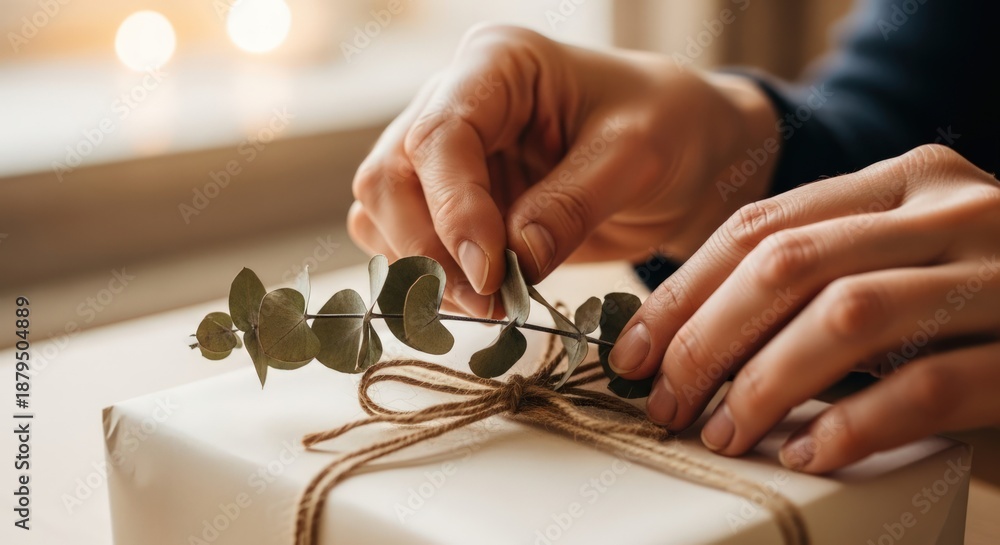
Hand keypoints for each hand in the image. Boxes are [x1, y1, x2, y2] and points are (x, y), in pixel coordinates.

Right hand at [347, 24, 778, 316]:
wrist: (683, 153)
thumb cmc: (669, 128)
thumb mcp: (636, 157)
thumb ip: (571, 206)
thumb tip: (513, 264)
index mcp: (497, 64)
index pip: (440, 135)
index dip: (454, 210)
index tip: (491, 274)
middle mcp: (456, 100)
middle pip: (390, 176)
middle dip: (428, 249)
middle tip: (485, 304)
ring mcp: (448, 154)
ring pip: (383, 212)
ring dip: (422, 269)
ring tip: (486, 305)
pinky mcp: (451, 200)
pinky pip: (402, 239)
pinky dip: (427, 276)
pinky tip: (475, 296)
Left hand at [611, 144, 999, 471]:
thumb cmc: (974, 305)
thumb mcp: (895, 262)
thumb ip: (816, 273)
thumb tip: (685, 333)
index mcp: (902, 181)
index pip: (761, 225)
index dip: (685, 291)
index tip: (635, 348)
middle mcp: (952, 209)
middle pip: (787, 265)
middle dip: (706, 339)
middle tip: (666, 399)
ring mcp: (999, 273)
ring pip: (845, 317)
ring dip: (763, 384)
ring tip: (724, 432)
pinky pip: (926, 386)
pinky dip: (851, 424)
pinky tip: (807, 453)